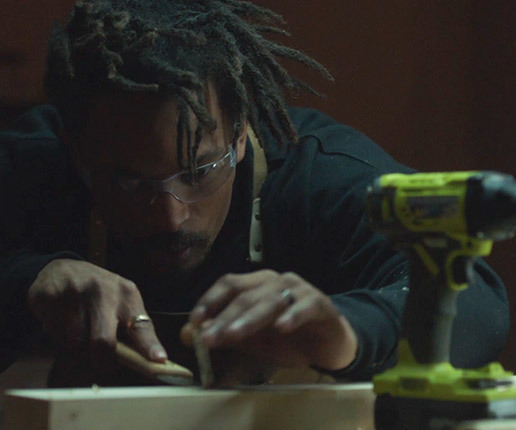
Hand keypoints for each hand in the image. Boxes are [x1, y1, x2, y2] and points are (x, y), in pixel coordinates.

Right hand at [28, 259, 166, 369]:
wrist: (64, 269)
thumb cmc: (99, 295)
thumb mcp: (121, 302)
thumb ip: (131, 328)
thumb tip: (148, 361)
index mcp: (127, 294)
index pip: (140, 325)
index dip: (148, 345)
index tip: (159, 359)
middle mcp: (104, 290)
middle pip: (103, 341)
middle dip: (100, 360)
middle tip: (99, 364)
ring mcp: (76, 291)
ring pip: (74, 342)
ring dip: (75, 347)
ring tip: (76, 330)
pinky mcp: (51, 294)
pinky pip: (52, 332)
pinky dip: (56, 334)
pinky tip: (60, 320)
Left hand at [185, 270, 357, 369]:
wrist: (329, 343)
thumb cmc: (288, 338)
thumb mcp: (252, 340)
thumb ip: (223, 334)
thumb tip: (187, 334)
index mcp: (258, 285)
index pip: (229, 284)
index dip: (210, 300)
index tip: (195, 321)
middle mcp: (277, 281)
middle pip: (246, 295)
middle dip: (224, 317)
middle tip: (208, 339)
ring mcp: (300, 290)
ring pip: (271, 300)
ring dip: (249, 318)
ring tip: (232, 335)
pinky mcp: (320, 304)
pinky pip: (306, 306)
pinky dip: (293, 316)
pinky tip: (282, 328)